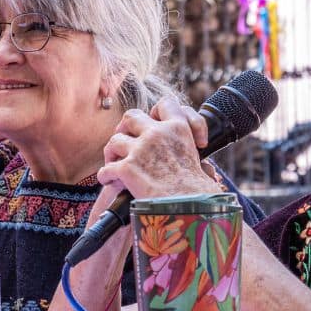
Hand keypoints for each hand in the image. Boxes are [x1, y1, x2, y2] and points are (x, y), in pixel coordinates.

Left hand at [98, 96, 219, 199]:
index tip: (159, 124)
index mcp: (179, 128)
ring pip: (115, 140)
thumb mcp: (201, 161)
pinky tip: (111, 182)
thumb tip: (203, 167)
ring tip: (115, 163)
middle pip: (132, 116)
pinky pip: (107, 168)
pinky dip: (106, 176)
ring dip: (112, 152)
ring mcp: (140, 149)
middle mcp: (157, 133)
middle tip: (127, 140)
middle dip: (126, 128)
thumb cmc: (198, 191)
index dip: (158, 111)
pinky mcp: (127, 168)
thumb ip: (193, 157)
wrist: (189, 207)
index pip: (166, 103)